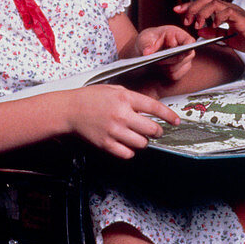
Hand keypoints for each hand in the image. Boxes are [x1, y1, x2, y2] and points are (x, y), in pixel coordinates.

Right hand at [61, 84, 180, 158]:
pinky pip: (127, 153)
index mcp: (124, 98)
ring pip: (142, 143)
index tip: (175, 121)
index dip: (169, 115)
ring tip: (137, 136)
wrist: (69, 110)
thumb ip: (133, 98)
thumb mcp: (114, 90)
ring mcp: (113, 131)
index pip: (154, 108)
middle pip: (152, 129)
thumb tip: (150, 109)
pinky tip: (126, 144)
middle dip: (157, 131)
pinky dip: (130, 150)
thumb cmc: (91, 98)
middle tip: (155, 131)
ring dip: (144, 141)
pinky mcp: (106, 144)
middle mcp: (121, 115)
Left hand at [131, 25, 195, 80]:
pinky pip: (175, 75)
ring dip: (166, 67)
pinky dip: (166, 73)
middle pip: (183, 57)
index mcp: (178, 35)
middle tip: (157, 59)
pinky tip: (160, 68)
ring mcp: (185, 60)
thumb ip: (146, 43)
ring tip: (156, 62)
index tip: (182, 50)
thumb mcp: (144, 38)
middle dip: (169, 59)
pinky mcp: (181, 70)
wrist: (145, 50)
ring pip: (177, 68)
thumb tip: (147, 52)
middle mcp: (184, 48)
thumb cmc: (148, 40)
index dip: (188, 46)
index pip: (189, 41)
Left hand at [174, 0, 244, 57]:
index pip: (204, 4)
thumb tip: (199, 31)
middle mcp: (229, 8)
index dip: (189, 6)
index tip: (177, 10)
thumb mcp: (227, 38)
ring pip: (213, 3)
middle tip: (185, 20)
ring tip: (197, 24)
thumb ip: (214, 33)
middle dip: (192, 7)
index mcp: (224, 12)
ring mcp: (235, 11)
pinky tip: (213, 26)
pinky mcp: (241, 18)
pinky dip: (217, 18)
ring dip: (201, 13)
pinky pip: (226, 12)